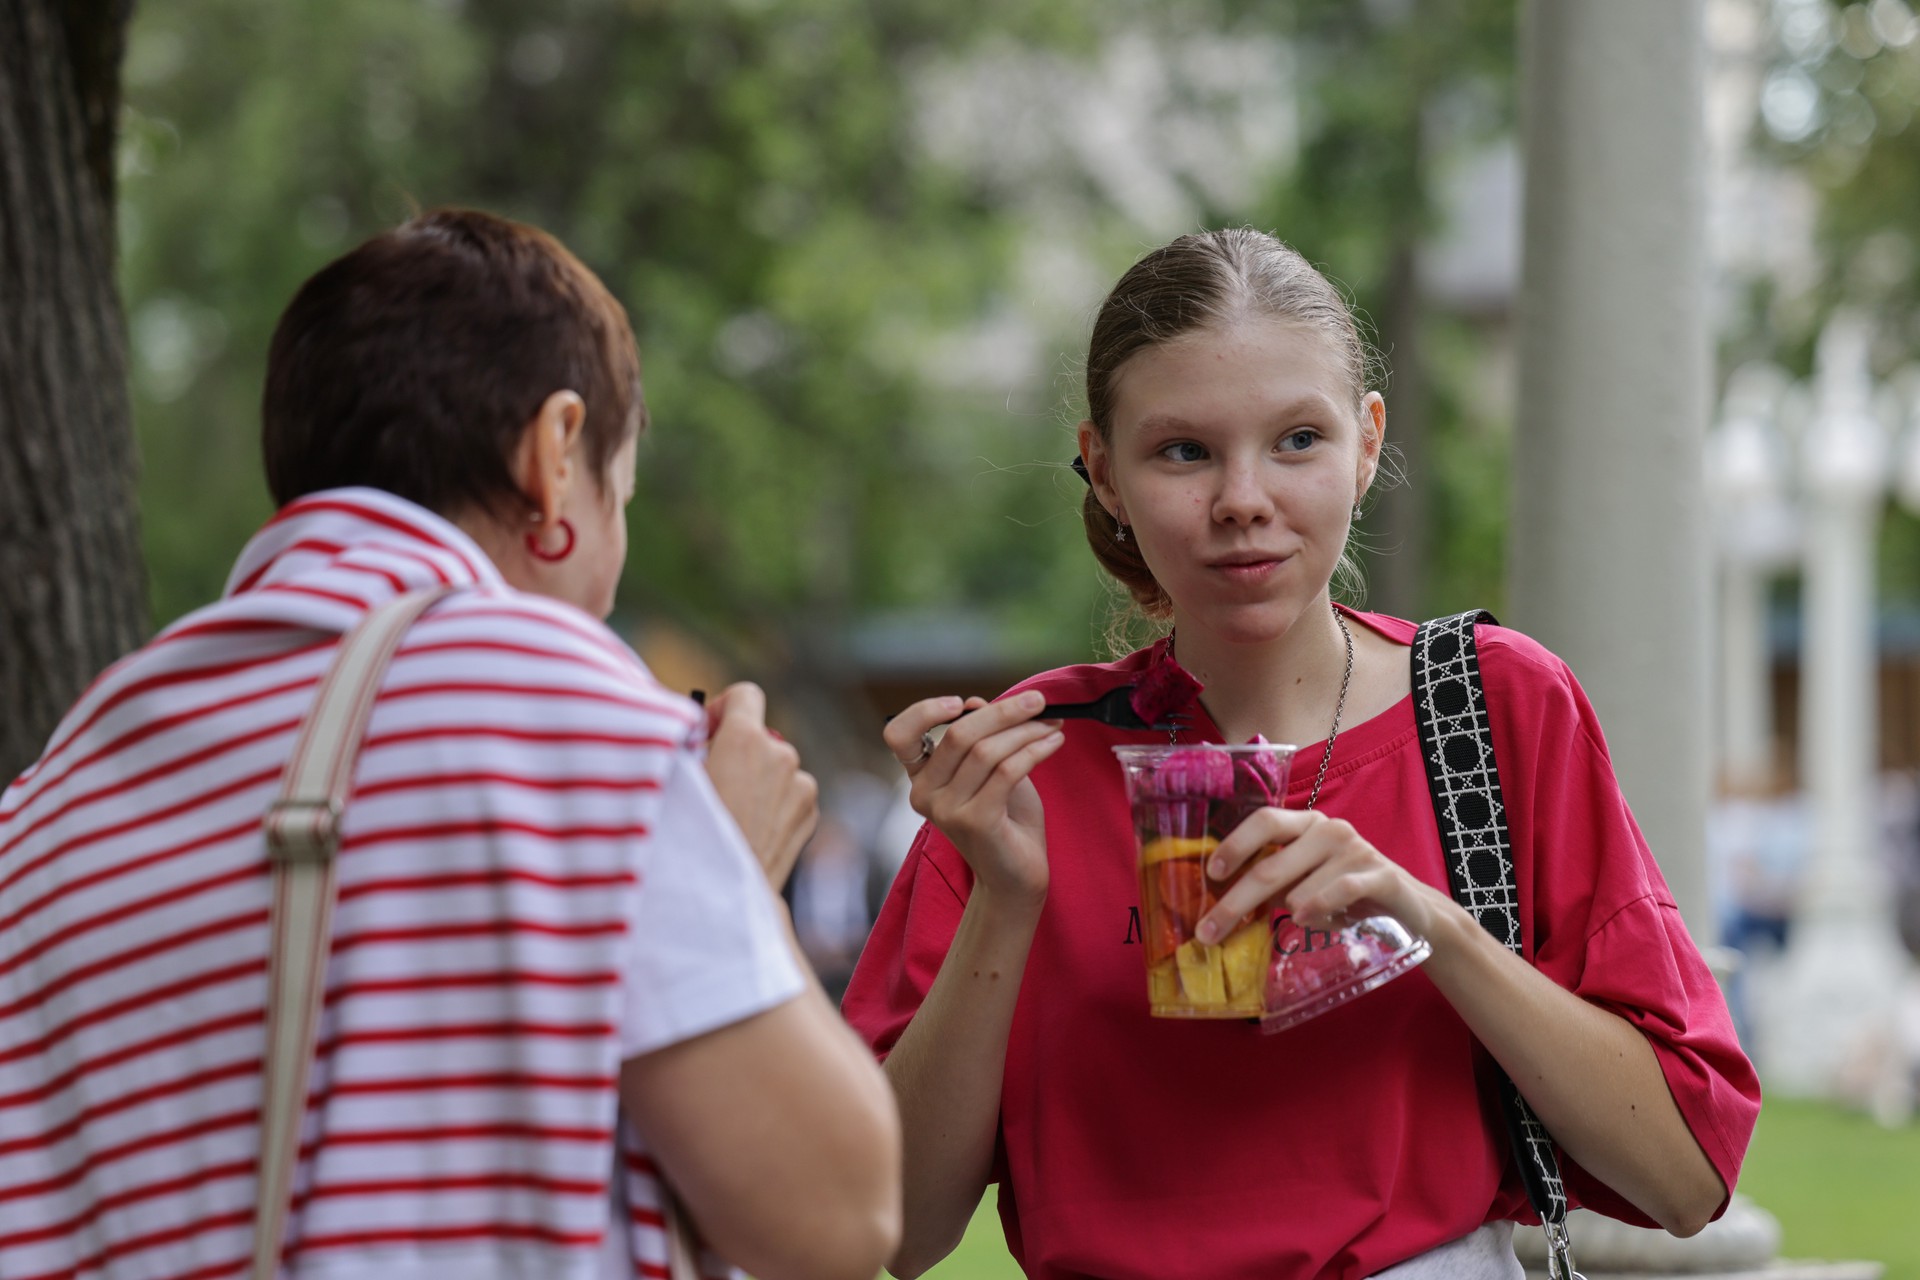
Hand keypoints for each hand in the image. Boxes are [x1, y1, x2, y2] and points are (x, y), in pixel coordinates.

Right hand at [704, 682, 818, 889]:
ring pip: (776, 768)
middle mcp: (782, 755)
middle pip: (760, 737)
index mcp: (746, 739)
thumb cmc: (692, 836)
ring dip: (758, 780)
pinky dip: (774, 804)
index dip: (724, 709)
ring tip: (732, 815)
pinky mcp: (812, 812)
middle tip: (714, 782)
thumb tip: (696, 729)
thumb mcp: (677, 779)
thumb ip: (689, 743)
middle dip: (738, 751)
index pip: (746, 694)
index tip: (709, 733)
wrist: (726, 893)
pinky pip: (790, 794)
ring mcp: (802, 785)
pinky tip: (752, 829)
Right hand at [883, 691, 1063, 905]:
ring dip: (1026, 731)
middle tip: (1038, 701)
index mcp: (921, 778)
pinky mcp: (974, 822)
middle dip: (1004, 712)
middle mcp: (924, 794)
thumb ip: (981, 739)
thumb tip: (976, 701)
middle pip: (958, 734)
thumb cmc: (1006, 821)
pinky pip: (1006, 771)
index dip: (923, 711)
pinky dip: (1035, 751)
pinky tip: (1054, 744)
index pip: (898, 736)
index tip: (962, 702)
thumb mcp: (991, 771)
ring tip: (1053, 726)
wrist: (1016, 877)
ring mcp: (947, 811)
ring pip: (987, 750)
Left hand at [1193, 807, 1451, 945]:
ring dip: (1292, 912)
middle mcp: (1329, 829)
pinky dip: (1317, 908)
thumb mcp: (1302, 884)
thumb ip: (1270, 885)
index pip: (1264, 821)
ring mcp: (1357, 850)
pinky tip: (1305, 919)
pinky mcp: (1382, 875)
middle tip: (1208, 932)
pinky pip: (1341, 891)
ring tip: (1302, 921)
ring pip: (1301, 887)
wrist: (1410, 909)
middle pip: (1271, 863)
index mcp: (1306, 824)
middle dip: (1235, 901)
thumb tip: (1220, 904)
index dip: (1235, 844)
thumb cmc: (1344, 892)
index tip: (1212, 874)